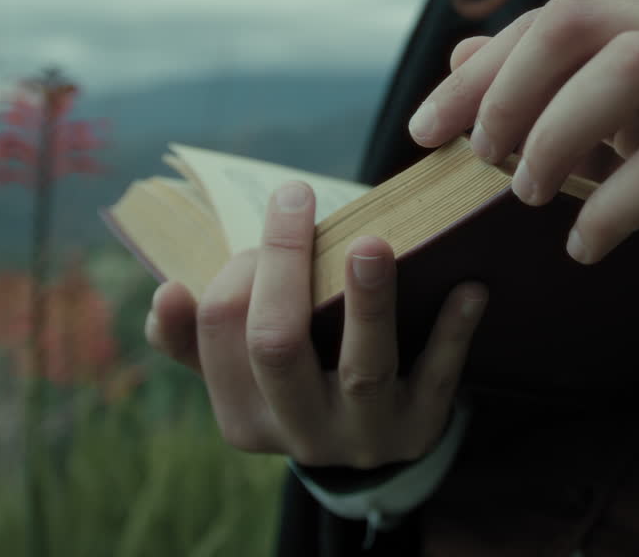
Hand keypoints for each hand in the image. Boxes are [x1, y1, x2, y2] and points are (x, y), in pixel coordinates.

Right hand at [145, 181, 486, 467]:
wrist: (373, 441)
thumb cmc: (301, 378)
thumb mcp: (244, 371)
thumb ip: (198, 336)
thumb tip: (169, 294)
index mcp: (242, 414)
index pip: (225, 331)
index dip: (241, 267)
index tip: (277, 213)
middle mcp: (298, 432)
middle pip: (276, 347)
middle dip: (284, 269)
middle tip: (296, 198)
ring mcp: (364, 434)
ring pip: (361, 369)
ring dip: (367, 302)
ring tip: (373, 244)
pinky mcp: (421, 428)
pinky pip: (439, 377)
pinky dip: (454, 332)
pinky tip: (469, 288)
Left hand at [408, 0, 638, 258]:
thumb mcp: (626, 110)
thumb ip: (553, 80)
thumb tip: (462, 60)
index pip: (556, 16)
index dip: (481, 71)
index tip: (427, 130)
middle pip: (583, 23)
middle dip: (510, 92)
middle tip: (484, 160)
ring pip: (630, 70)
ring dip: (556, 134)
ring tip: (527, 194)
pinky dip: (613, 205)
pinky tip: (585, 243)